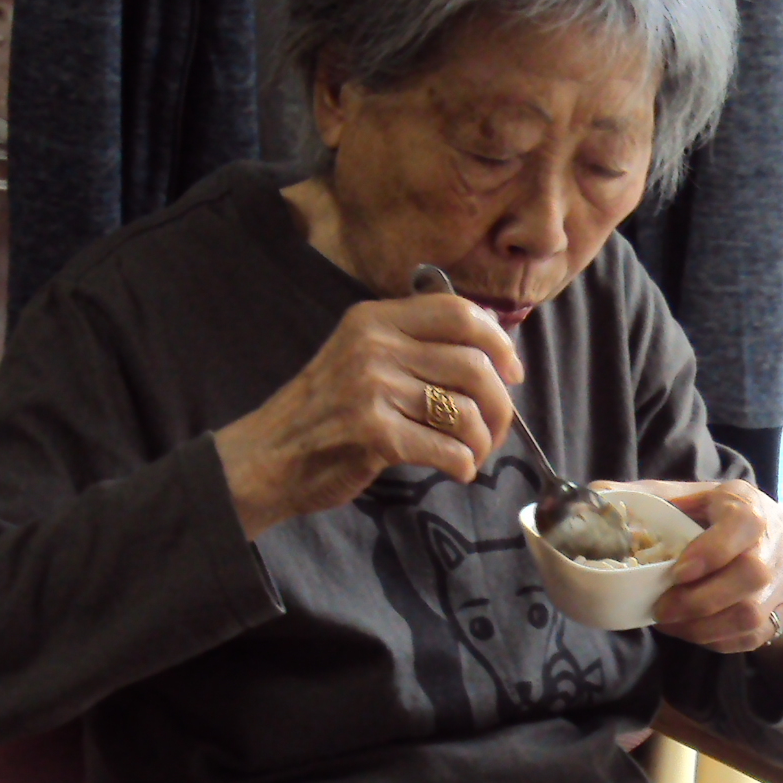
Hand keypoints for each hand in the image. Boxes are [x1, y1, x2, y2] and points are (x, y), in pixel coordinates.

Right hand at [216, 294, 521, 536]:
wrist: (270, 456)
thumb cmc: (325, 412)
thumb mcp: (361, 356)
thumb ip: (414, 346)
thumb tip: (492, 354)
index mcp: (375, 319)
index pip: (459, 313)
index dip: (498, 341)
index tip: (512, 371)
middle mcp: (375, 346)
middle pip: (474, 365)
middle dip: (500, 404)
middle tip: (497, 428)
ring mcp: (373, 389)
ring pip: (465, 411)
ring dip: (483, 441)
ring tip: (473, 453)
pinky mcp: (375, 434)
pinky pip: (447, 449)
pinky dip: (463, 465)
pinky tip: (456, 470)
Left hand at [624, 477, 782, 659]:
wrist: (775, 546)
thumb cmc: (717, 520)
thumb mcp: (687, 498)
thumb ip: (645, 498)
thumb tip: (593, 495)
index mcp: (745, 505)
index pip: (743, 524)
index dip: (712, 551)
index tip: (677, 571)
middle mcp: (773, 542)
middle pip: (751, 576)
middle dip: (699, 600)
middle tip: (662, 608)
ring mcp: (780, 581)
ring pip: (750, 614)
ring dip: (702, 626)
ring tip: (670, 622)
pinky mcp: (778, 614)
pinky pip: (748, 638)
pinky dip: (713, 639)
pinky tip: (690, 629)